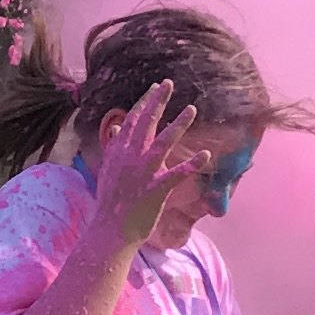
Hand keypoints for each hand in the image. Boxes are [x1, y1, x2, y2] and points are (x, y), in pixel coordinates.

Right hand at [88, 83, 208, 242]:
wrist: (109, 230)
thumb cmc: (110, 201)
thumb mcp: (107, 169)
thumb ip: (113, 147)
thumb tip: (117, 127)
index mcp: (119, 152)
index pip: (132, 120)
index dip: (145, 102)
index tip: (155, 87)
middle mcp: (130, 158)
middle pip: (146, 124)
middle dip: (158, 102)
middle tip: (169, 84)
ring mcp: (143, 173)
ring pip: (162, 143)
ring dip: (178, 125)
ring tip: (192, 109)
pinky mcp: (156, 190)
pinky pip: (177, 174)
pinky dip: (191, 164)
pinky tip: (206, 155)